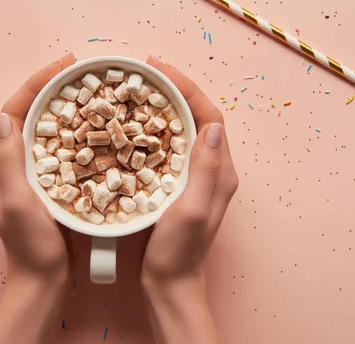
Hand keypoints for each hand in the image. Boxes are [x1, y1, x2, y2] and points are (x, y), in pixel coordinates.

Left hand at [0, 54, 74, 343]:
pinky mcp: (47, 181)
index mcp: (0, 162)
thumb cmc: (30, 245)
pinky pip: (58, 144)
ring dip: (62, 104)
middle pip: (29, 111)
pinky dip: (74, 128)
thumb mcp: (17, 202)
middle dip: (51, 86)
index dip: (37, 82)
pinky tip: (93, 126)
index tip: (64, 66)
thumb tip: (3, 117)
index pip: (14, 109)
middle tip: (77, 71)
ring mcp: (30, 171)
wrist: (43, 279)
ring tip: (86, 89)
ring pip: (45, 126)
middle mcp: (11, 161)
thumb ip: (7, 161)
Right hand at [140, 55, 238, 343]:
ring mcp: (196, 176)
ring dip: (165, 105)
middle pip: (198, 116)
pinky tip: (135, 125)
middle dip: (175, 89)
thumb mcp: (192, 209)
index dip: (187, 88)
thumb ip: (205, 169)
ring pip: (184, 128)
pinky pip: (170, 144)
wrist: (169, 283)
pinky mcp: (179, 184)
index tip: (160, 70)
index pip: (209, 116)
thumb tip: (211, 126)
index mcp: (219, 171)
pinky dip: (155, 127)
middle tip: (147, 73)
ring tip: (140, 90)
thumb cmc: (178, 252)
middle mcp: (212, 169)